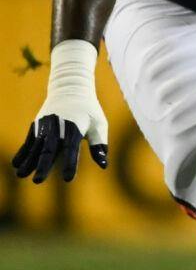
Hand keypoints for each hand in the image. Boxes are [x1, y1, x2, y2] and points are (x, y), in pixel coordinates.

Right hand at [12, 40, 107, 182]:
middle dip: (44, 165)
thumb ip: (99, 144)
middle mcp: (58, 126)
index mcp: (75, 127)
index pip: (72, 148)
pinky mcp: (37, 124)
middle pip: (50, 149)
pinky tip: (16, 164)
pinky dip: (23, 152)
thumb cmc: (89, 110)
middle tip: (38, 181)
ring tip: (21, 175)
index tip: (67, 178)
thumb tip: (104, 165)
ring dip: (29, 161)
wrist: (70, 87)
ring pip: (36, 146)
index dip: (70, 163)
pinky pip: (29, 140)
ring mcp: (45, 125)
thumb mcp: (99, 124)